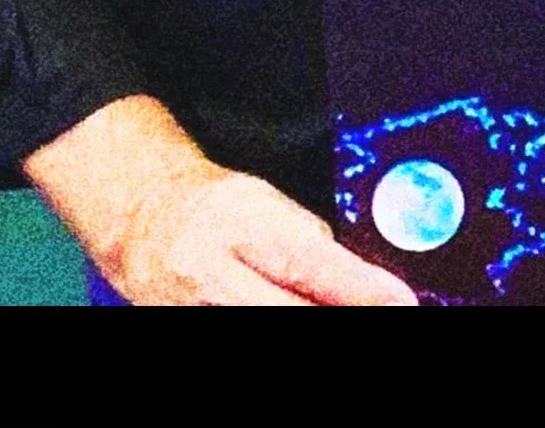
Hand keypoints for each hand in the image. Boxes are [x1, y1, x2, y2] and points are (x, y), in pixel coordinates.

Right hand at [23, 95, 418, 311]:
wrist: (143, 223)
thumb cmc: (216, 208)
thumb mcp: (264, 203)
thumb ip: (308, 242)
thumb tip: (359, 284)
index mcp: (238, 222)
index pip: (308, 262)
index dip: (359, 289)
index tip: (401, 302)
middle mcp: (210, 273)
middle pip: (285, 313)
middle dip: (336, 318)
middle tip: (380, 316)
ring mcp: (192, 312)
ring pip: (263, 328)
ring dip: (307, 323)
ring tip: (341, 315)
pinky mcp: (181, 330)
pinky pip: (240, 339)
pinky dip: (276, 328)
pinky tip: (297, 318)